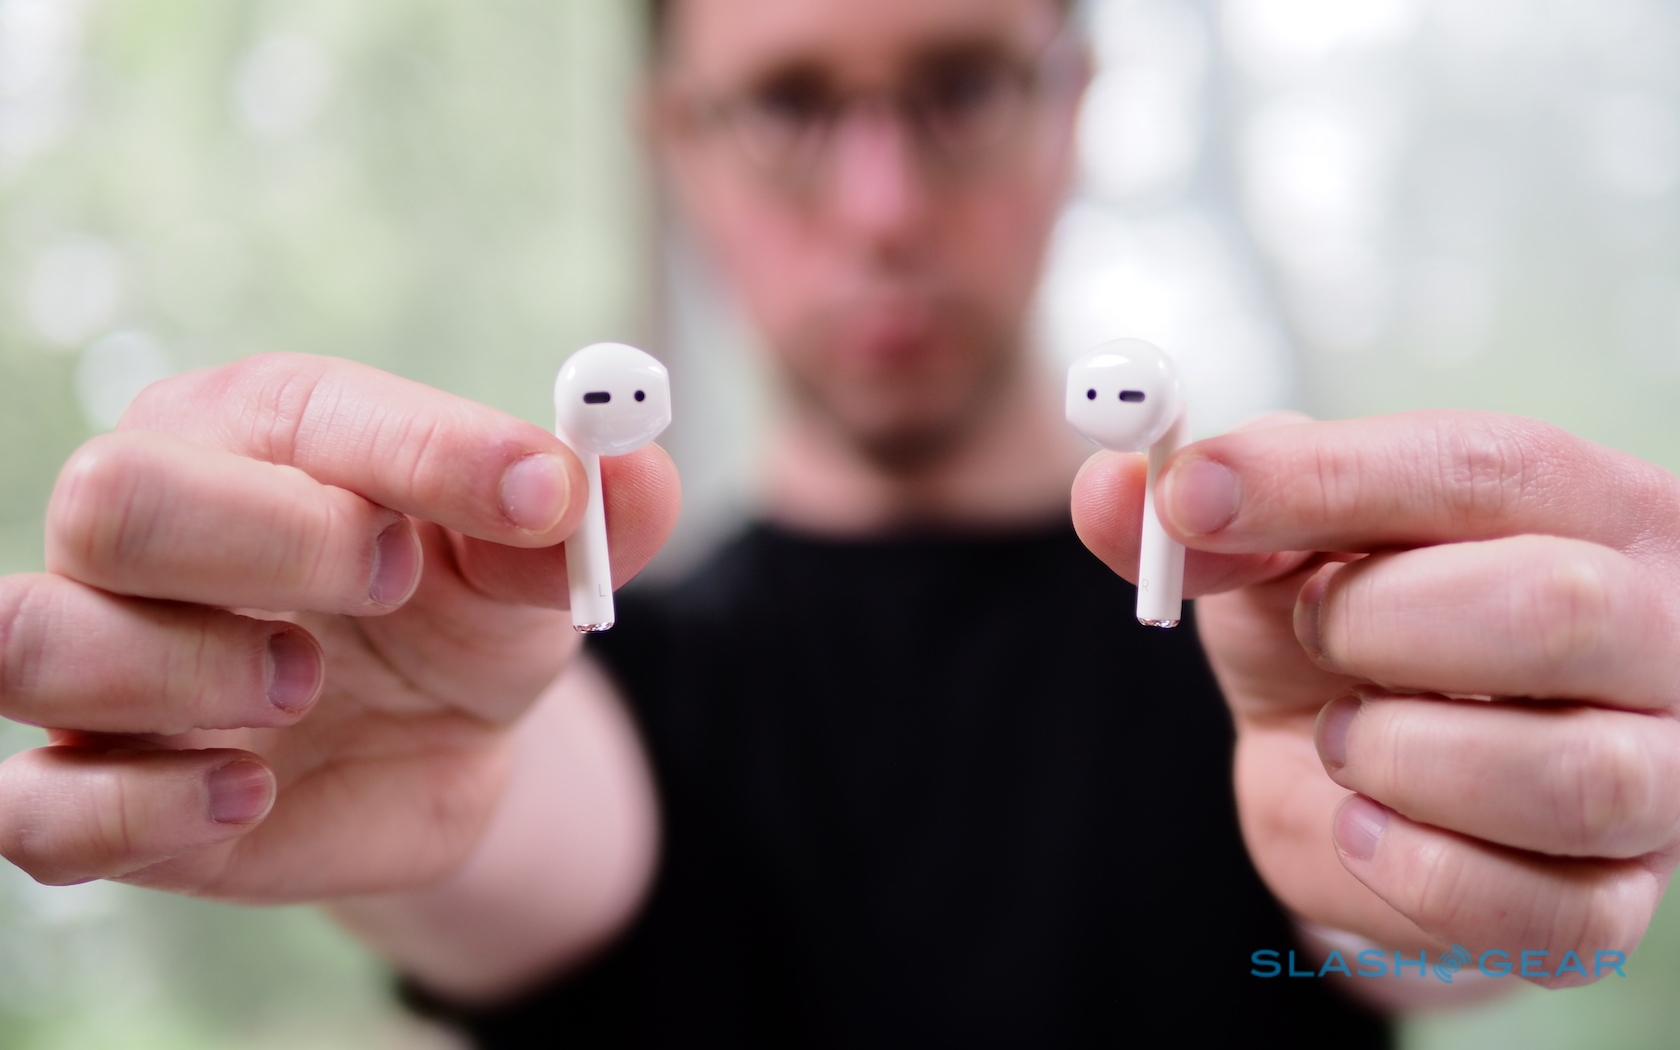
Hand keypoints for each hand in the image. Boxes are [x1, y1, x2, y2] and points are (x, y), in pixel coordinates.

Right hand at [0, 354, 678, 901]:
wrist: (439, 743)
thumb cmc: (465, 617)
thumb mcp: (534, 572)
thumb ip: (580, 521)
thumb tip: (638, 472)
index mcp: (258, 436)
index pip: (295, 411)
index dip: (423, 453)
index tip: (540, 495)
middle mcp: (151, 531)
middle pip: (111, 497)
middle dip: (264, 542)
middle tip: (385, 585)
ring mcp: (107, 663)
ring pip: (27, 640)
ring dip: (179, 671)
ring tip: (303, 689)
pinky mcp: (96, 792)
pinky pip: (28, 809)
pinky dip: (133, 811)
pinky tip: (249, 793)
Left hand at [1073, 410, 1679, 985]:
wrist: (1348, 766)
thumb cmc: (1338, 623)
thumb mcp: (1270, 548)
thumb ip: (1203, 515)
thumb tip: (1109, 493)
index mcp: (1587, 505)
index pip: (1484, 467)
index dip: (1320, 480)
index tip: (1188, 499)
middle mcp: (1660, 631)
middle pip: (1554, 612)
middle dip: (1376, 626)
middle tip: (1318, 635)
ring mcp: (1657, 774)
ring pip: (1568, 775)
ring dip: (1398, 756)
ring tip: (1346, 735)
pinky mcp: (1613, 900)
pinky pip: (1541, 912)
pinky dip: (1414, 869)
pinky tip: (1364, 823)